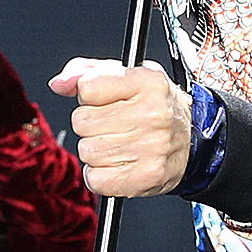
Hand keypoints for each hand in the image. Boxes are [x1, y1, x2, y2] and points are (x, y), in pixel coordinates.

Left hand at [51, 57, 193, 197]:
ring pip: (87, 151)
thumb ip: (86, 72)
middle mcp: (153, 113)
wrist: (192, 140)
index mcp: (148, 81)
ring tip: (118, 145)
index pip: (87, 88)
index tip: (105, 101)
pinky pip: (95, 179)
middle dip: (91, 125)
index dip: (89, 97)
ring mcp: (152, 147)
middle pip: (82, 122)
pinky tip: (118, 165)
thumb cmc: (154, 106)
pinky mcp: (147, 176)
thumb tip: (59, 84)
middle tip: (114, 125)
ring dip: (95, 151)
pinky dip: (100, 175)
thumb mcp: (126, 76)